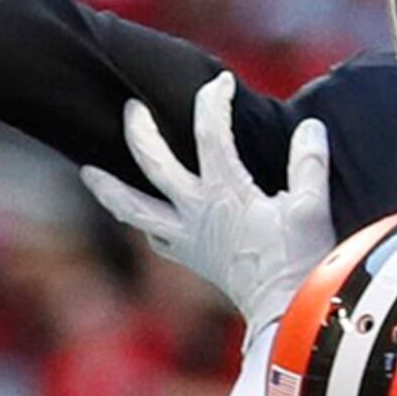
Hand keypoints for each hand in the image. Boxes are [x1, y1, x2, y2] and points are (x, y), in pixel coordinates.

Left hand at [86, 73, 333, 328]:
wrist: (284, 313)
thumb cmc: (299, 262)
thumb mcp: (309, 209)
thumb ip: (308, 164)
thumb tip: (310, 127)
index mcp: (225, 193)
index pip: (211, 134)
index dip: (213, 102)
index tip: (221, 81)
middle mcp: (195, 212)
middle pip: (153, 162)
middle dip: (139, 130)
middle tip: (130, 107)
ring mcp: (185, 237)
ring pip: (133, 208)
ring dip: (109, 188)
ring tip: (87, 171)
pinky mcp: (189, 257)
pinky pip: (154, 236)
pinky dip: (141, 221)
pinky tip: (137, 215)